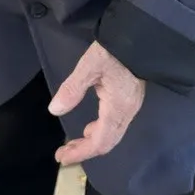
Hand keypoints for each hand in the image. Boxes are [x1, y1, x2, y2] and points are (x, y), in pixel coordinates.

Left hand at [48, 41, 145, 164]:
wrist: (139, 37)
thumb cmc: (113, 51)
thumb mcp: (89, 66)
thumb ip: (72, 89)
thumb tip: (55, 110)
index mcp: (117, 108)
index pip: (100, 141)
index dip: (81, 152)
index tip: (62, 157)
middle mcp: (127, 112)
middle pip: (107, 143)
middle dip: (85, 151)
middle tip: (63, 154)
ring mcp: (131, 107)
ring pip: (112, 135)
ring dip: (92, 142)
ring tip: (72, 143)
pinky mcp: (130, 101)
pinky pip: (115, 126)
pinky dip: (100, 132)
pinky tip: (90, 127)